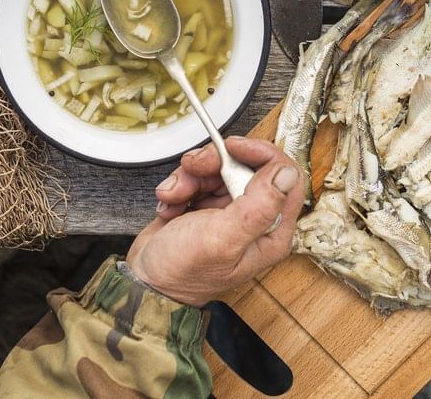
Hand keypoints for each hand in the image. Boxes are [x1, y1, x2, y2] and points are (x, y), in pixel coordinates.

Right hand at [125, 136, 303, 306]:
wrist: (145, 283)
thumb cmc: (183, 273)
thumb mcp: (222, 240)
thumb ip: (258, 207)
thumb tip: (285, 173)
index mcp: (271, 231)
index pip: (284, 176)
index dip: (259, 154)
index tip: (232, 149)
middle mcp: (255, 219)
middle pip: (248, 165)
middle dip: (215, 162)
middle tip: (194, 168)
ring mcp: (230, 211)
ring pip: (219, 168)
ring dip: (191, 176)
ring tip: (176, 195)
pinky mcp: (207, 205)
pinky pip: (199, 177)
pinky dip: (181, 185)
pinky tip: (171, 205)